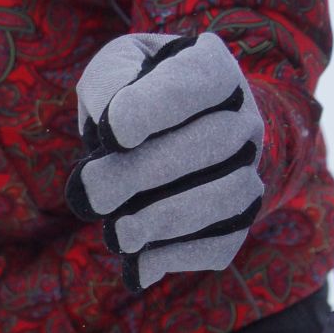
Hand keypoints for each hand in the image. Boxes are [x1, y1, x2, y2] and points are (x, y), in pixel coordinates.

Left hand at [68, 32, 264, 290]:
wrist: (166, 131)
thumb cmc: (133, 91)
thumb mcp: (116, 66)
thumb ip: (111, 81)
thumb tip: (112, 134)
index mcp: (215, 69)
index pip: (201, 81)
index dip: (156, 109)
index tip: (112, 133)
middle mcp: (244, 119)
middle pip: (212, 144)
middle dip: (144, 174)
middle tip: (86, 195)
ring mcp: (247, 171)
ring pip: (226, 196)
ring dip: (168, 220)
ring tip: (118, 234)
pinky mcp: (235, 219)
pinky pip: (222, 242)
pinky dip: (181, 256)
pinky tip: (138, 266)